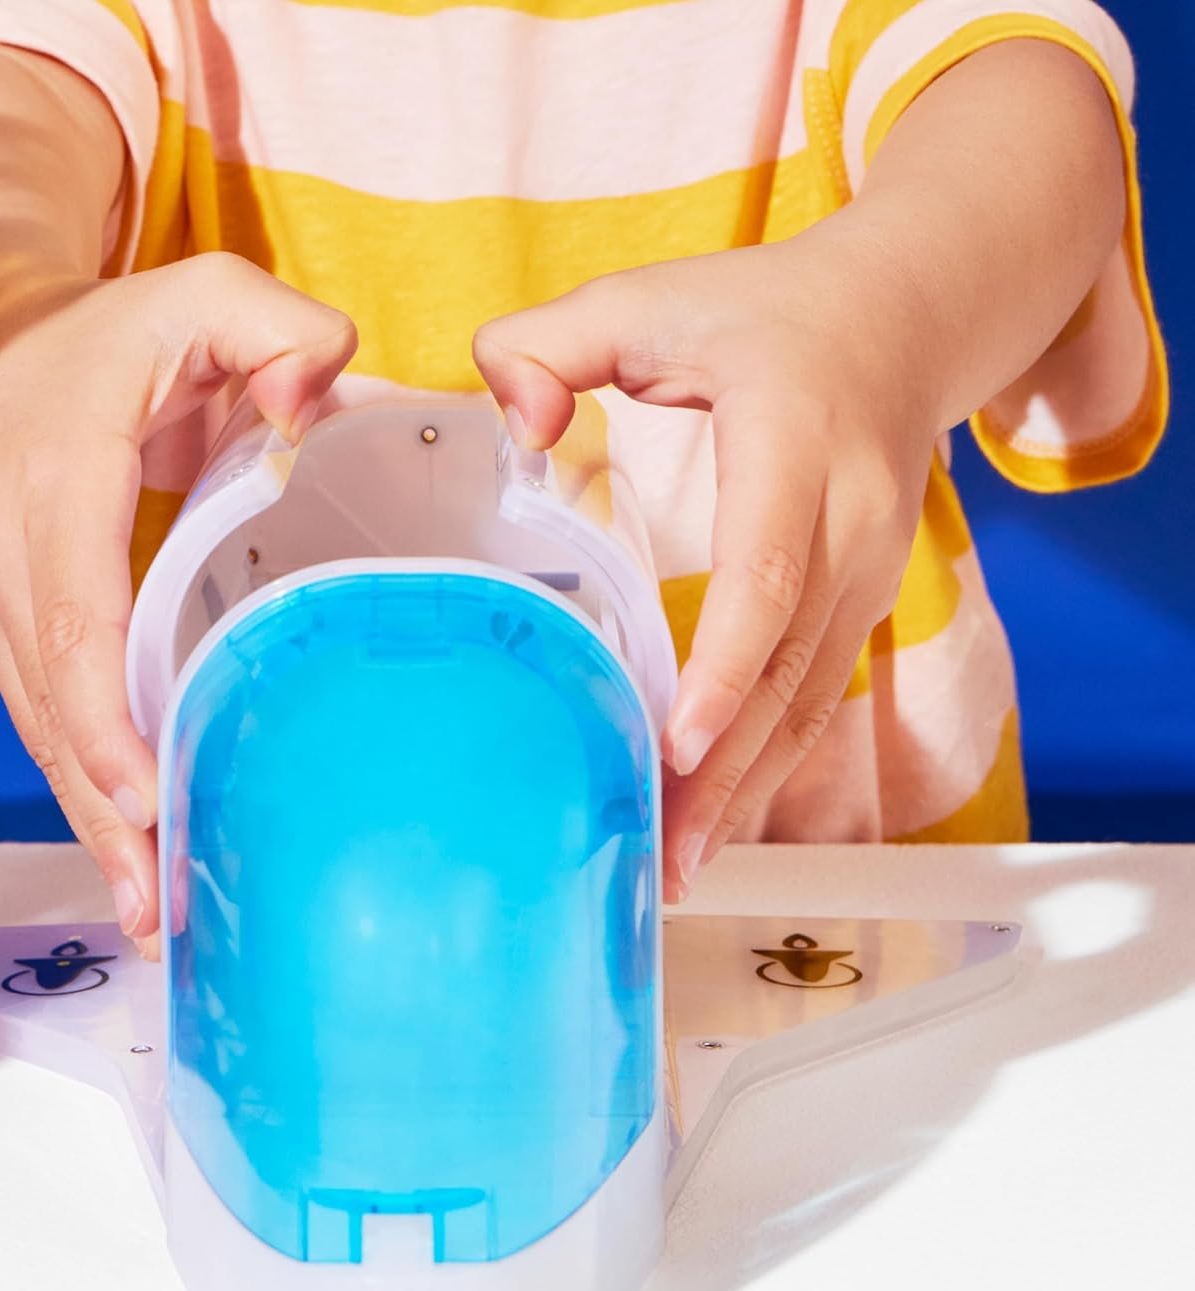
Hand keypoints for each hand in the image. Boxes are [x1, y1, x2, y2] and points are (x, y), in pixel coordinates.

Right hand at [0, 253, 355, 951]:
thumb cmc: (98, 338)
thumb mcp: (197, 293)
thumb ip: (278, 329)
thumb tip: (324, 402)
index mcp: (46, 487)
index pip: (71, 623)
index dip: (105, 723)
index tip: (149, 803)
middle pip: (53, 710)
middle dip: (109, 817)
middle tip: (166, 911)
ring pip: (42, 734)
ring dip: (95, 828)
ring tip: (153, 916)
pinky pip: (47, 722)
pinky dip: (86, 792)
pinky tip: (131, 853)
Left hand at [473, 221, 940, 899]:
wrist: (908, 316)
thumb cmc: (768, 312)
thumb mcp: (651, 296)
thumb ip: (556, 341)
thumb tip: (513, 422)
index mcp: (798, 443)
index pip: (768, 569)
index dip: (726, 664)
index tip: (681, 741)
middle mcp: (852, 518)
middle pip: (790, 666)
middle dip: (726, 769)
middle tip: (663, 854)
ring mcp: (871, 567)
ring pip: (811, 698)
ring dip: (749, 787)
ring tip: (684, 864)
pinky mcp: (865, 598)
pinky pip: (818, 693)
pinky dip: (770, 761)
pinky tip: (723, 813)